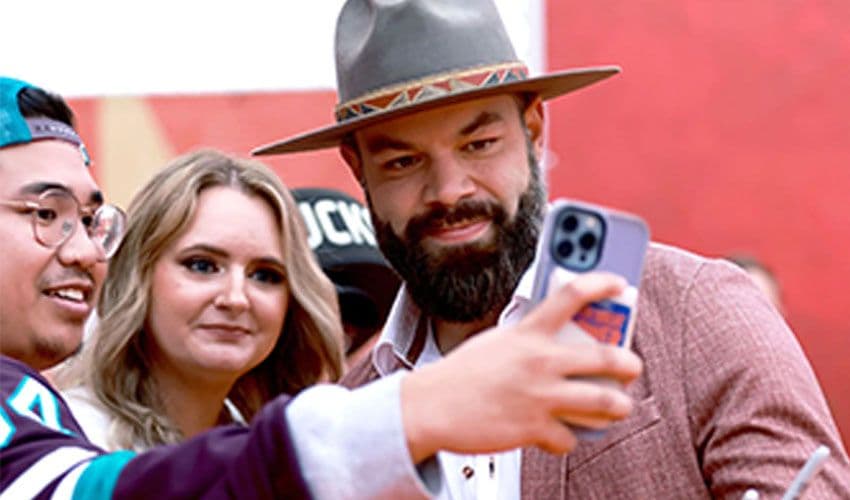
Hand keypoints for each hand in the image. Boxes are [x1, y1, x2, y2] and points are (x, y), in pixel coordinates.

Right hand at [401, 272, 642, 462]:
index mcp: (528, 333)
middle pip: (607, 357)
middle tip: (630, 368)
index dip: (602, 284)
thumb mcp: (497, 341)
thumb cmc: (461, 375)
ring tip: (618, 407)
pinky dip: (567, 438)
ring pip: (604, 403)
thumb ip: (529, 338)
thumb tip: (559, 341)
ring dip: (618, 407)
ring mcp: (540, 396)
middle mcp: (539, 361)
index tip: (620, 284)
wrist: (430, 407)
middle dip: (629, 365)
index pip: (572, 295)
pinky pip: (570, 437)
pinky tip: (559, 433)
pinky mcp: (535, 428)